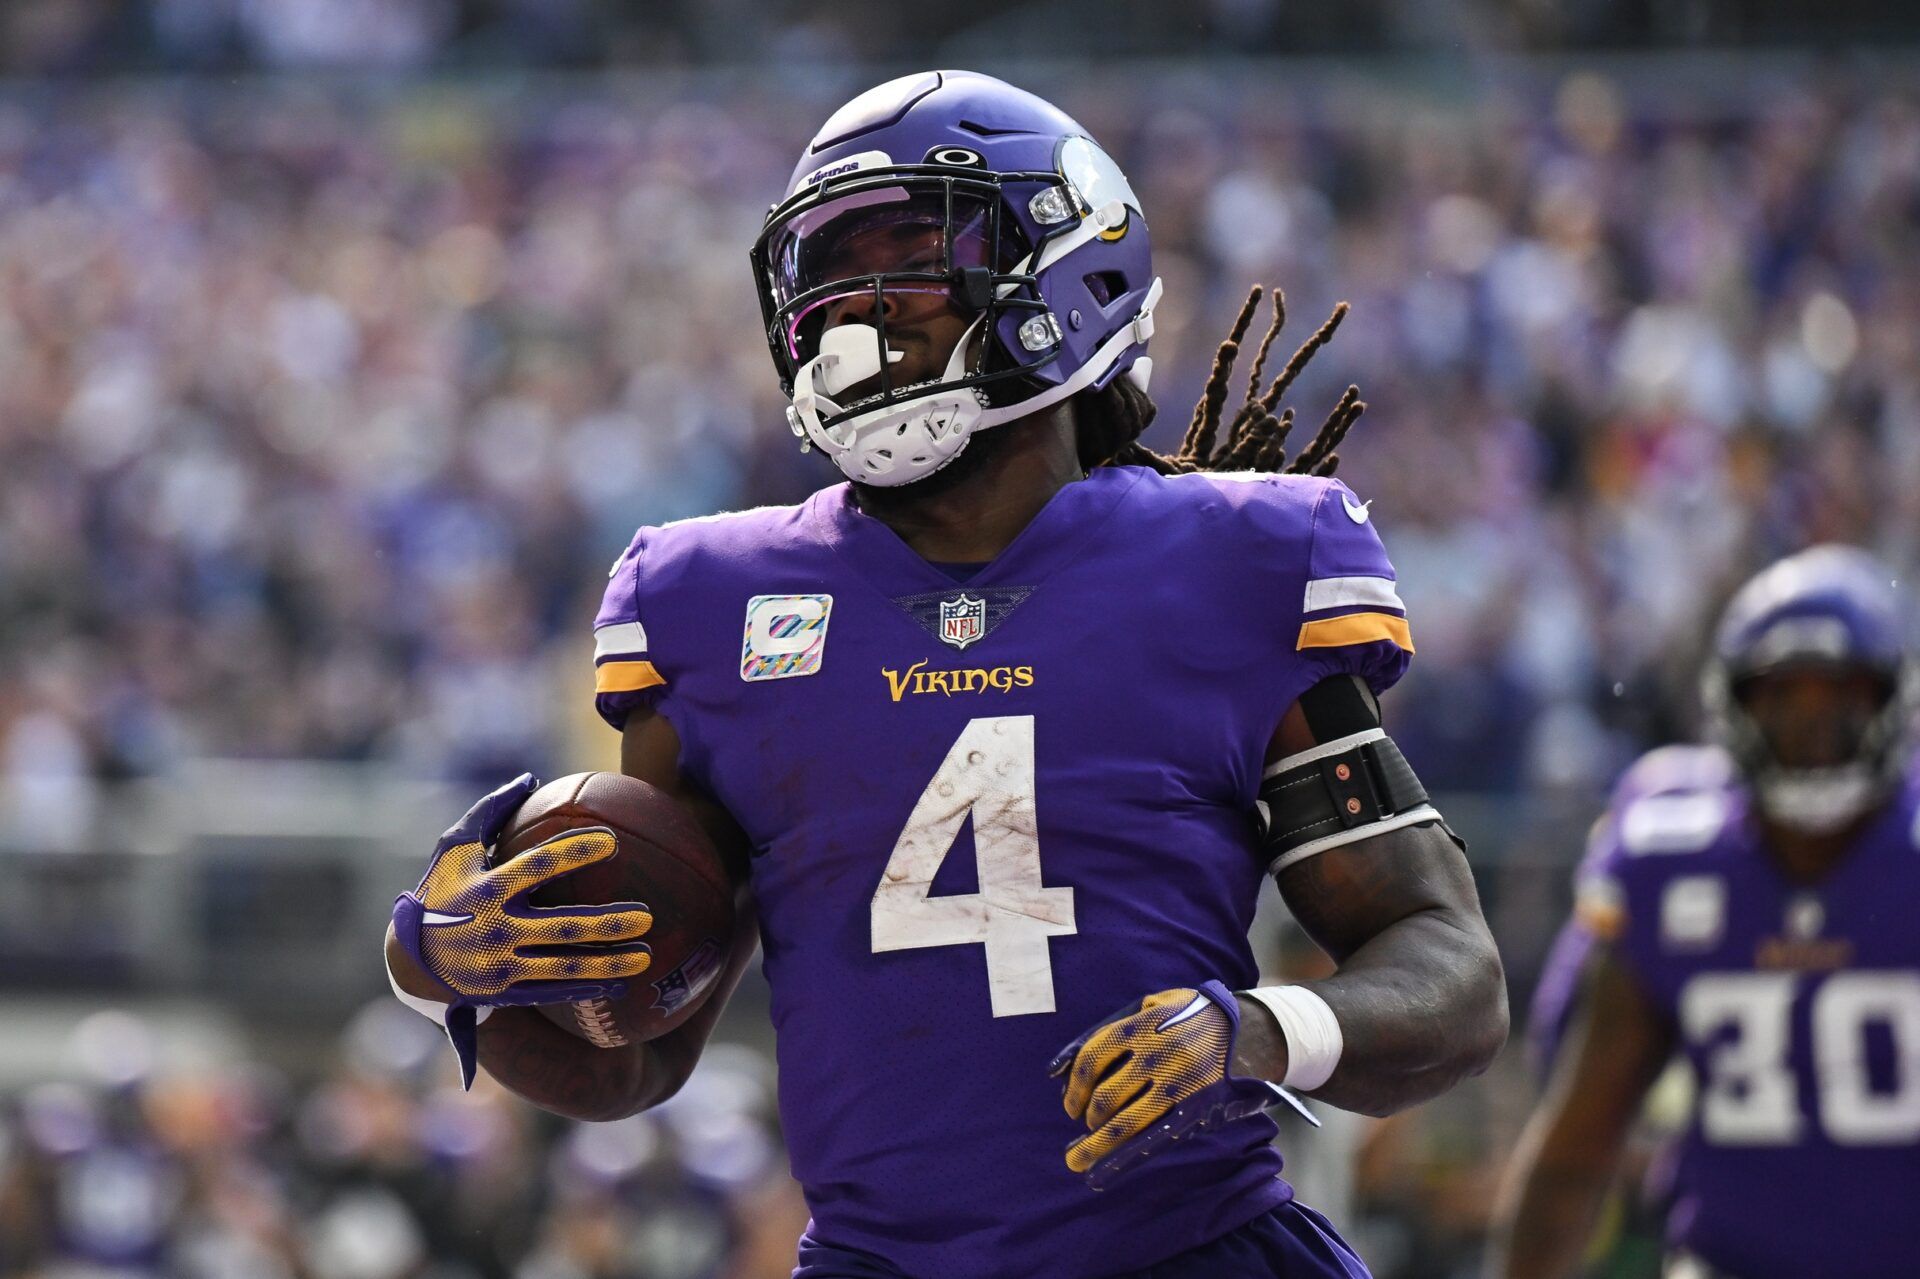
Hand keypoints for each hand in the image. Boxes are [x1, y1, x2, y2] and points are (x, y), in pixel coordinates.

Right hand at [389, 774, 653, 1086]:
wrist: (409, 959)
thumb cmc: (441, 890)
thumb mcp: (455, 848)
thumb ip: (492, 812)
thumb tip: (531, 777)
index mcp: (488, 888)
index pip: (538, 867)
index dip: (574, 852)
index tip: (611, 842)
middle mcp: (496, 927)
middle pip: (560, 926)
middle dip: (605, 922)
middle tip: (647, 915)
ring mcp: (500, 963)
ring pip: (563, 965)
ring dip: (607, 962)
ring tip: (646, 955)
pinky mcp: (503, 991)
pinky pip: (552, 991)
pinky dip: (587, 987)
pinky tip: (620, 981)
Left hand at [1049, 980, 1287, 1189]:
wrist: (1245, 1030)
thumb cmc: (1187, 1015)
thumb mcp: (1149, 1006)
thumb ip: (1107, 1029)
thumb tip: (1057, 1069)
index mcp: (1141, 1027)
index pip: (1092, 1060)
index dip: (1074, 1086)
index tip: (1069, 1103)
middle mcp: (1157, 1057)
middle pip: (1106, 1096)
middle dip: (1088, 1115)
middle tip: (1085, 1121)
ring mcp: (1177, 1086)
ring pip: (1126, 1124)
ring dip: (1097, 1144)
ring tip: (1077, 1157)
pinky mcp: (1194, 1109)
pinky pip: (1153, 1138)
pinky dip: (1124, 1159)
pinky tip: (1103, 1172)